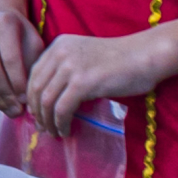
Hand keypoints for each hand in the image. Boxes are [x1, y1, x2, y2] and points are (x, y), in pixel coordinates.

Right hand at [0, 5, 38, 112]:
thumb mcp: (32, 40)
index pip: (10, 60)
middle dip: (6, 95)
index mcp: (3, 23)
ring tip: (8, 110)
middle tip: (17, 111)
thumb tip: (31, 98)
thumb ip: (33, 65)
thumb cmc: (18, 32)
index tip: (27, 100)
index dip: (18, 83)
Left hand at [26, 30, 162, 133]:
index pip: (34, 74)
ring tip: (53, 132)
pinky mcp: (83, 83)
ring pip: (46, 100)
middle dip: (36, 111)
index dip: (32, 97)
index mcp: (58, 45)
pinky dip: (61, 123)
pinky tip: (65, 131)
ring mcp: (70, 67)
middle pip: (36, 88)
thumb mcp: (85, 56)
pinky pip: (62, 108)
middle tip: (41, 127)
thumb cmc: (121, 60)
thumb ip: (66, 69)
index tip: (36, 113)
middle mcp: (60, 53)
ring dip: (47, 121)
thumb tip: (49, 99)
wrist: (146, 56)